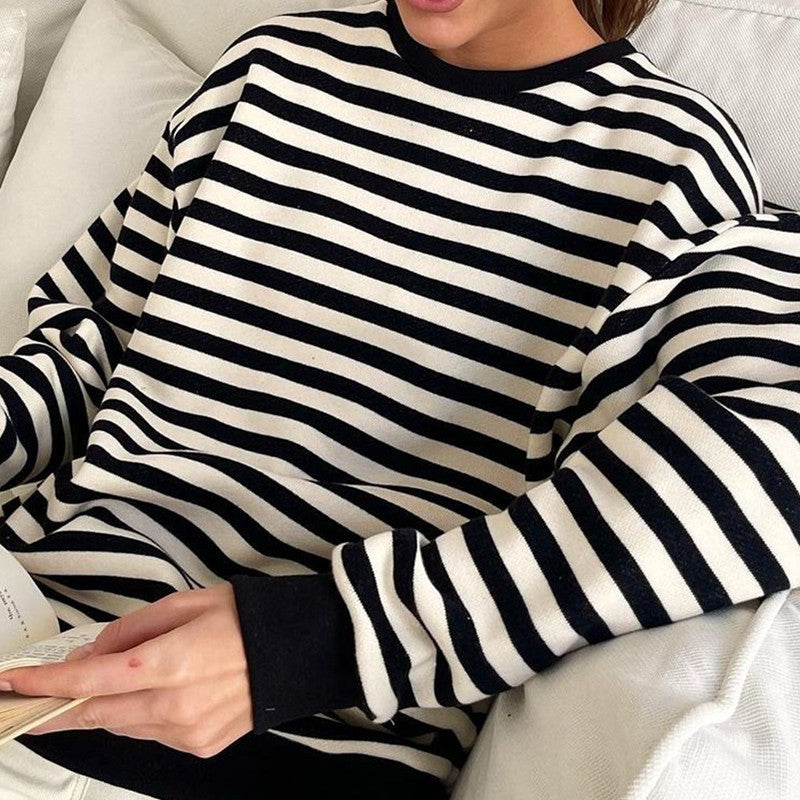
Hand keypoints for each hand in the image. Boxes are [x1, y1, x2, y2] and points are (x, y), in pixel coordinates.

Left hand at [0, 583, 253, 757]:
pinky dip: (142, 717)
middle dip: (61, 707)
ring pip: (122, 727)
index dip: (46, 684)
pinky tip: (161, 694)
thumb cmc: (247, 619)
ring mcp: (187, 732)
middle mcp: (175, 706)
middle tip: (37, 698)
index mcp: (170, 662)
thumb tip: (93, 653)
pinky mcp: (200, 747)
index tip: (15, 684)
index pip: (89, 680)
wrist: (299, 649)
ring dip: (107, 708)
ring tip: (120, 681)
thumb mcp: (186, 603)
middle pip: (96, 715)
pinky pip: (152, 736)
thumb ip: (131, 629)